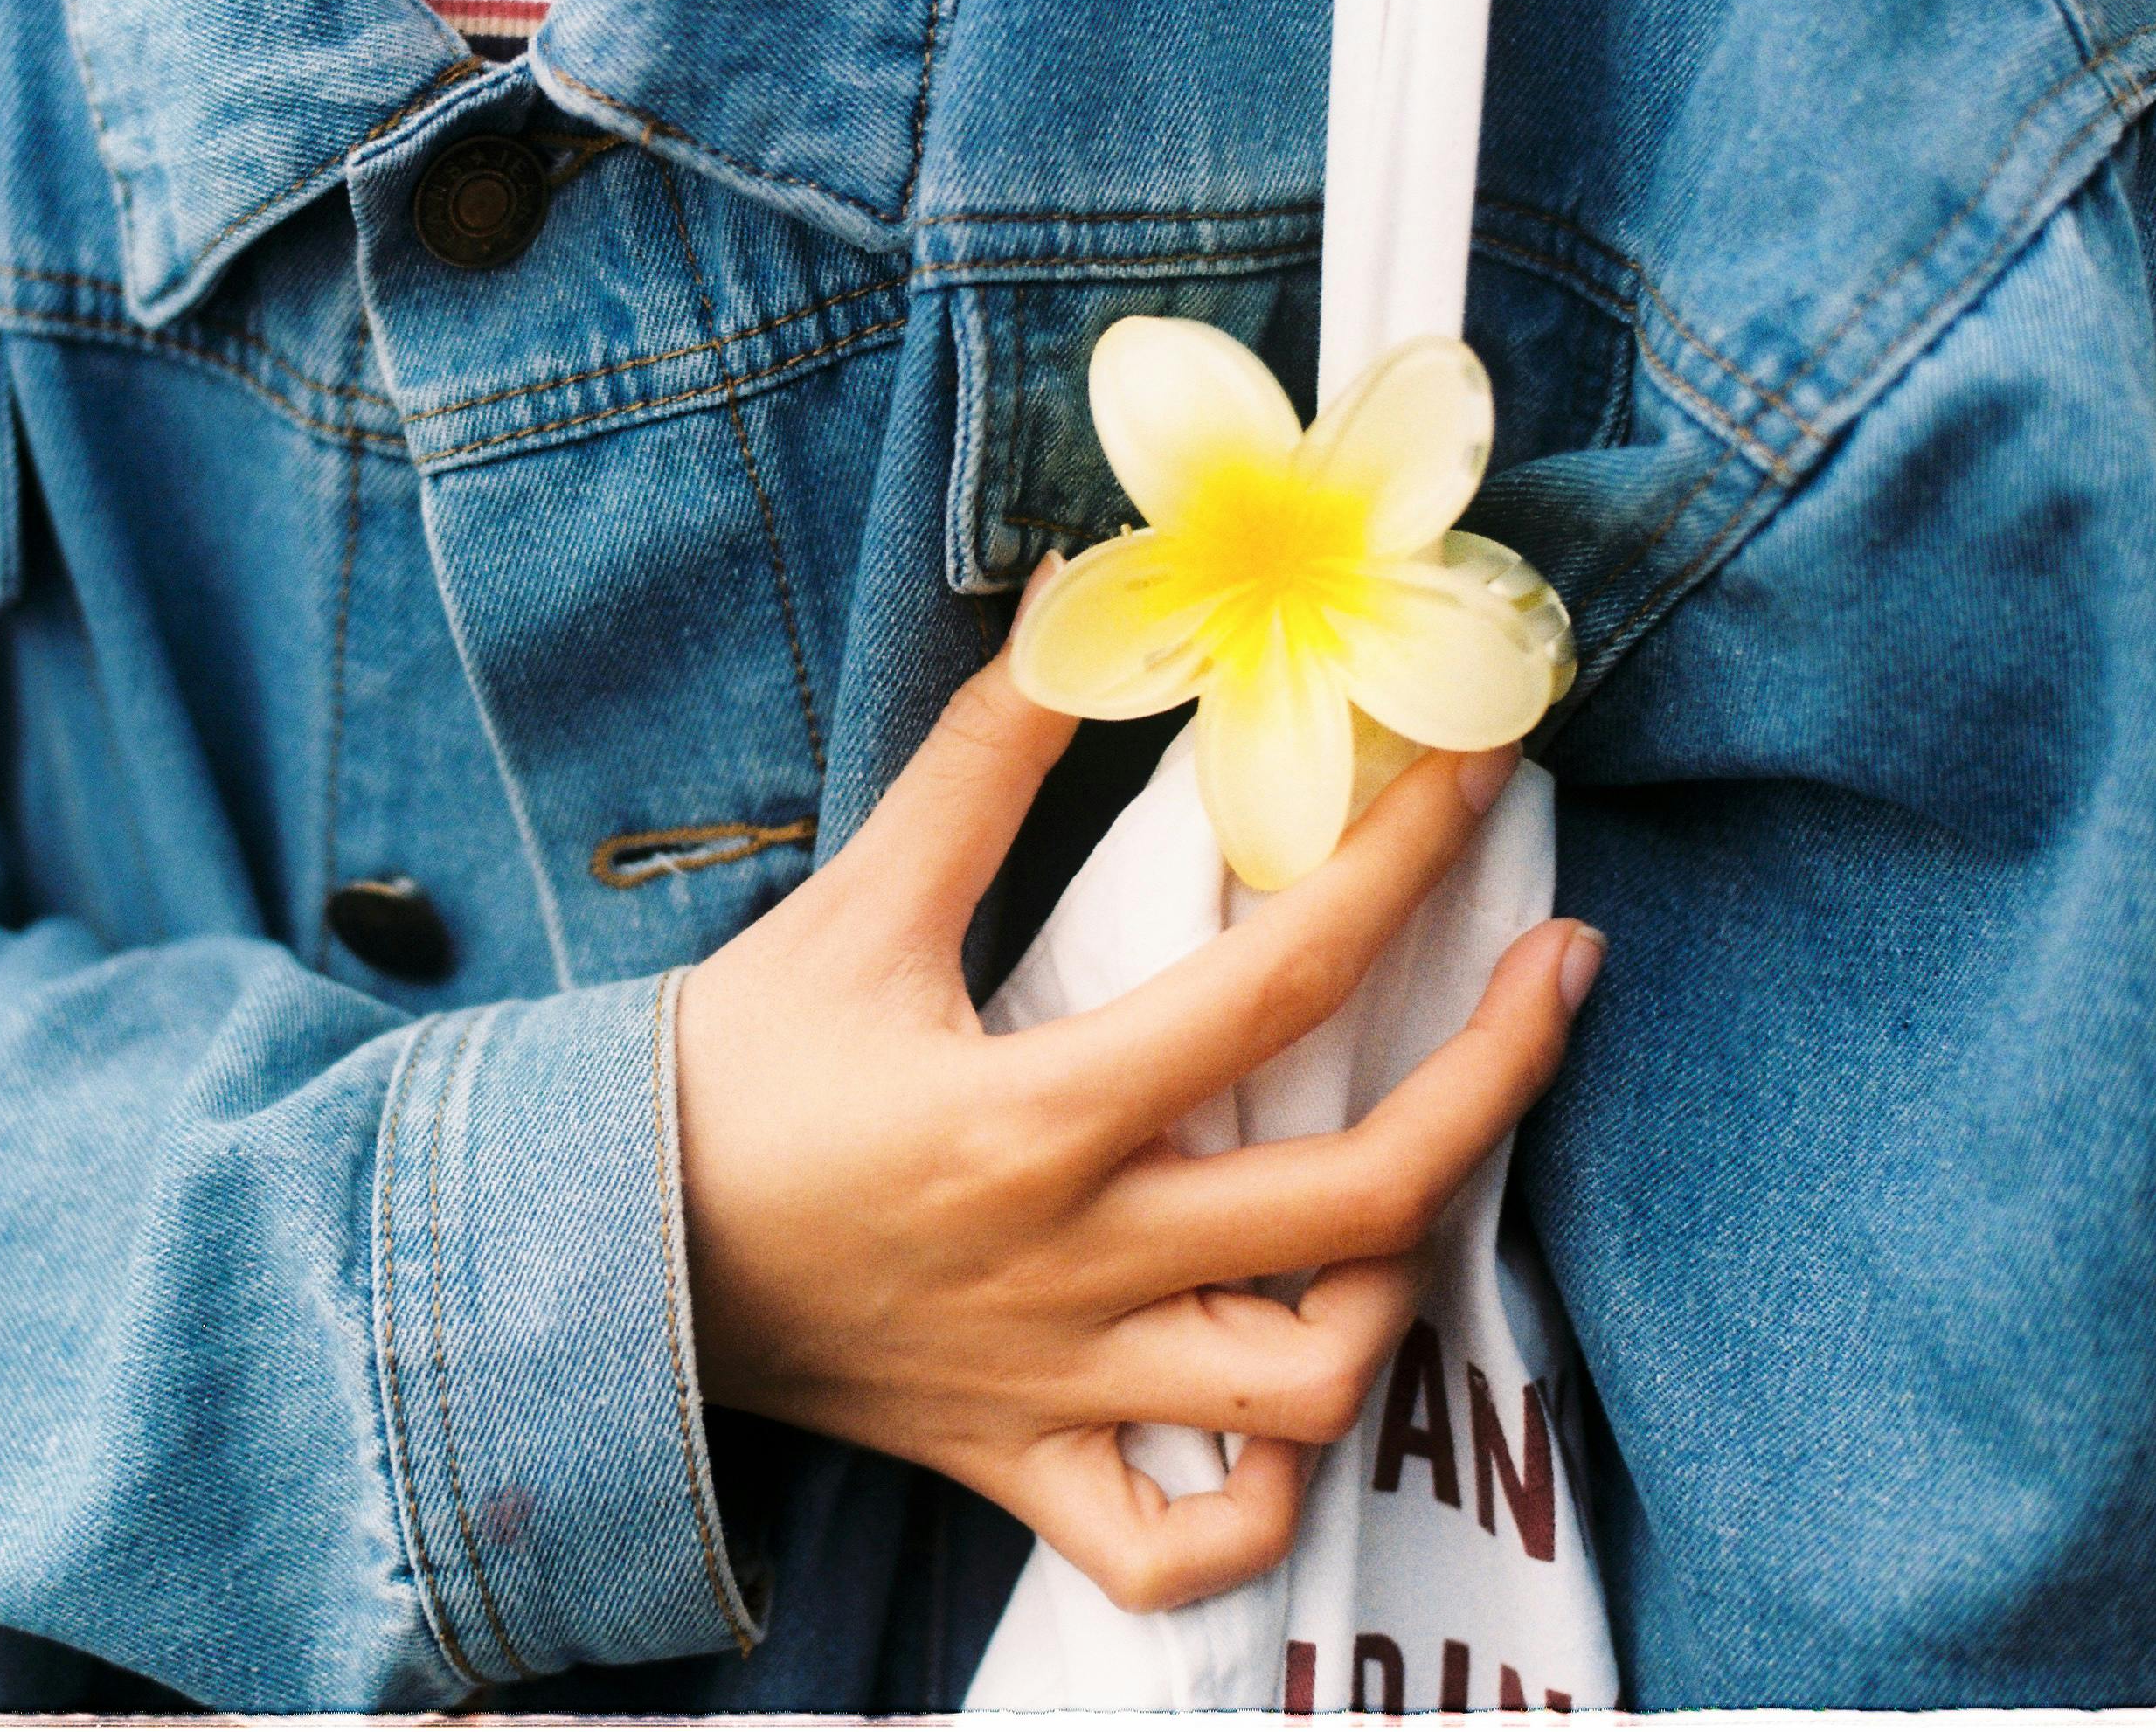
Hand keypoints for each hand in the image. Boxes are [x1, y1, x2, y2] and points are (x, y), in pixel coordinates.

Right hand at [674, 593, 1599, 1614]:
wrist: (595, 1254)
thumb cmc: (722, 1078)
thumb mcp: (853, 906)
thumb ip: (978, 761)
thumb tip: (1077, 609)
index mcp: (1039, 1116)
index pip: (1282, 982)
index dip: (1409, 863)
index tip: (1484, 776)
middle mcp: (1077, 1262)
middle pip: (1362, 1203)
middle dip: (1501, 1075)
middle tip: (1560, 972)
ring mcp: (1060, 1382)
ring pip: (1309, 1389)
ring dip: (1399, 1289)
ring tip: (1415, 1191)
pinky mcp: (1019, 1462)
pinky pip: (1176, 1545)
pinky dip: (1259, 1504)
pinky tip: (1290, 1410)